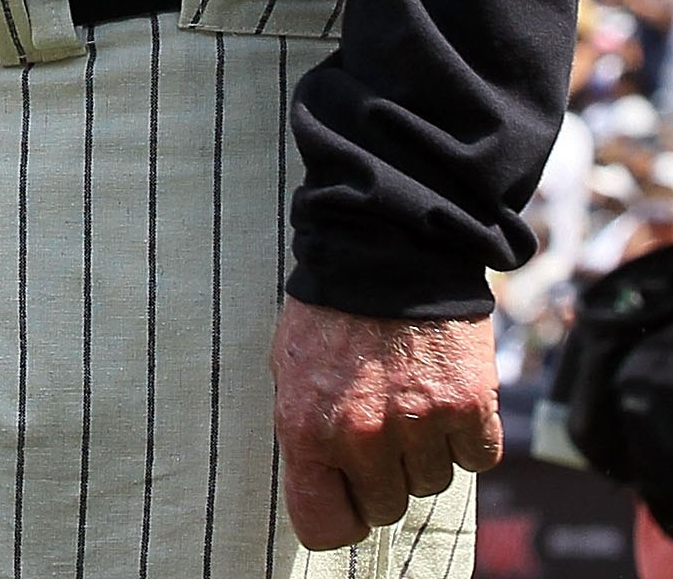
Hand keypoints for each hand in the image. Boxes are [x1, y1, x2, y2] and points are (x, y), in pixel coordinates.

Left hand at [269, 299, 499, 549]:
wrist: (386, 241)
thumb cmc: (333, 304)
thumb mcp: (291, 365)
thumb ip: (306, 430)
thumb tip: (325, 485)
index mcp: (307, 428)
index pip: (325, 527)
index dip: (341, 513)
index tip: (349, 493)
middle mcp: (361, 435)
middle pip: (386, 508)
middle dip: (385, 473)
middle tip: (384, 420)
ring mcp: (417, 423)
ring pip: (432, 483)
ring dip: (427, 449)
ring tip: (412, 392)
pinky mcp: (468, 405)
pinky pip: (477, 457)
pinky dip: (469, 433)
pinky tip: (448, 391)